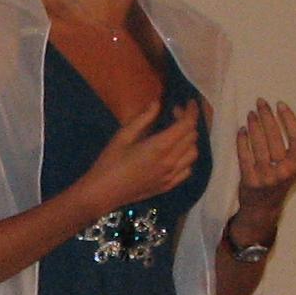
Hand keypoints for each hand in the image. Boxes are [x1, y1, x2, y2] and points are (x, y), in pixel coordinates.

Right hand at [81, 97, 202, 214]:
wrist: (103, 193)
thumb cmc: (109, 162)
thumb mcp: (123, 135)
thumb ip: (143, 118)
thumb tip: (157, 103)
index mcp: (159, 146)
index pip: (187, 125)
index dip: (191, 111)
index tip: (189, 102)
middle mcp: (171, 161)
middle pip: (192, 137)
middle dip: (187, 121)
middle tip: (174, 114)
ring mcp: (171, 175)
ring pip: (193, 153)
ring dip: (189, 139)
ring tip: (176, 133)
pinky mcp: (168, 185)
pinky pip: (187, 169)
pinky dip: (186, 157)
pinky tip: (175, 153)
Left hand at [232, 98, 295, 239]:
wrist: (263, 207)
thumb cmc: (283, 180)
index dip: (289, 119)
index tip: (281, 104)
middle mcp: (284, 172)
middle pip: (275, 138)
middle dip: (267, 117)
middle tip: (261, 102)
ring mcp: (266, 177)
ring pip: (259, 145)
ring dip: (254, 126)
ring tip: (251, 113)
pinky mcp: (249, 180)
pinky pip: (244, 156)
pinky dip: (242, 141)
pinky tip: (242, 129)